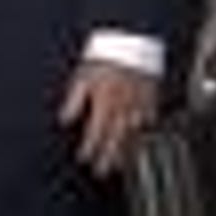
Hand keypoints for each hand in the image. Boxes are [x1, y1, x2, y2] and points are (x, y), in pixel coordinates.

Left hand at [57, 59, 159, 173]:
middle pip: (115, 140)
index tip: (83, 159)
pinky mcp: (151, 100)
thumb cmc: (105, 58)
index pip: (95, 133)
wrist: (132, 42)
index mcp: (104, 102)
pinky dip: (143, 136)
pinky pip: (149, 123)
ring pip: (132, 136)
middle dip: (107, 159)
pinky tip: (140, 144)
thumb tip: (65, 120)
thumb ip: (74, 100)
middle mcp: (122, 108)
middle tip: (102, 173)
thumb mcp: (83, 76)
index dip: (89, 148)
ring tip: (120, 166)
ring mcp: (138, 106)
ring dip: (125, 152)